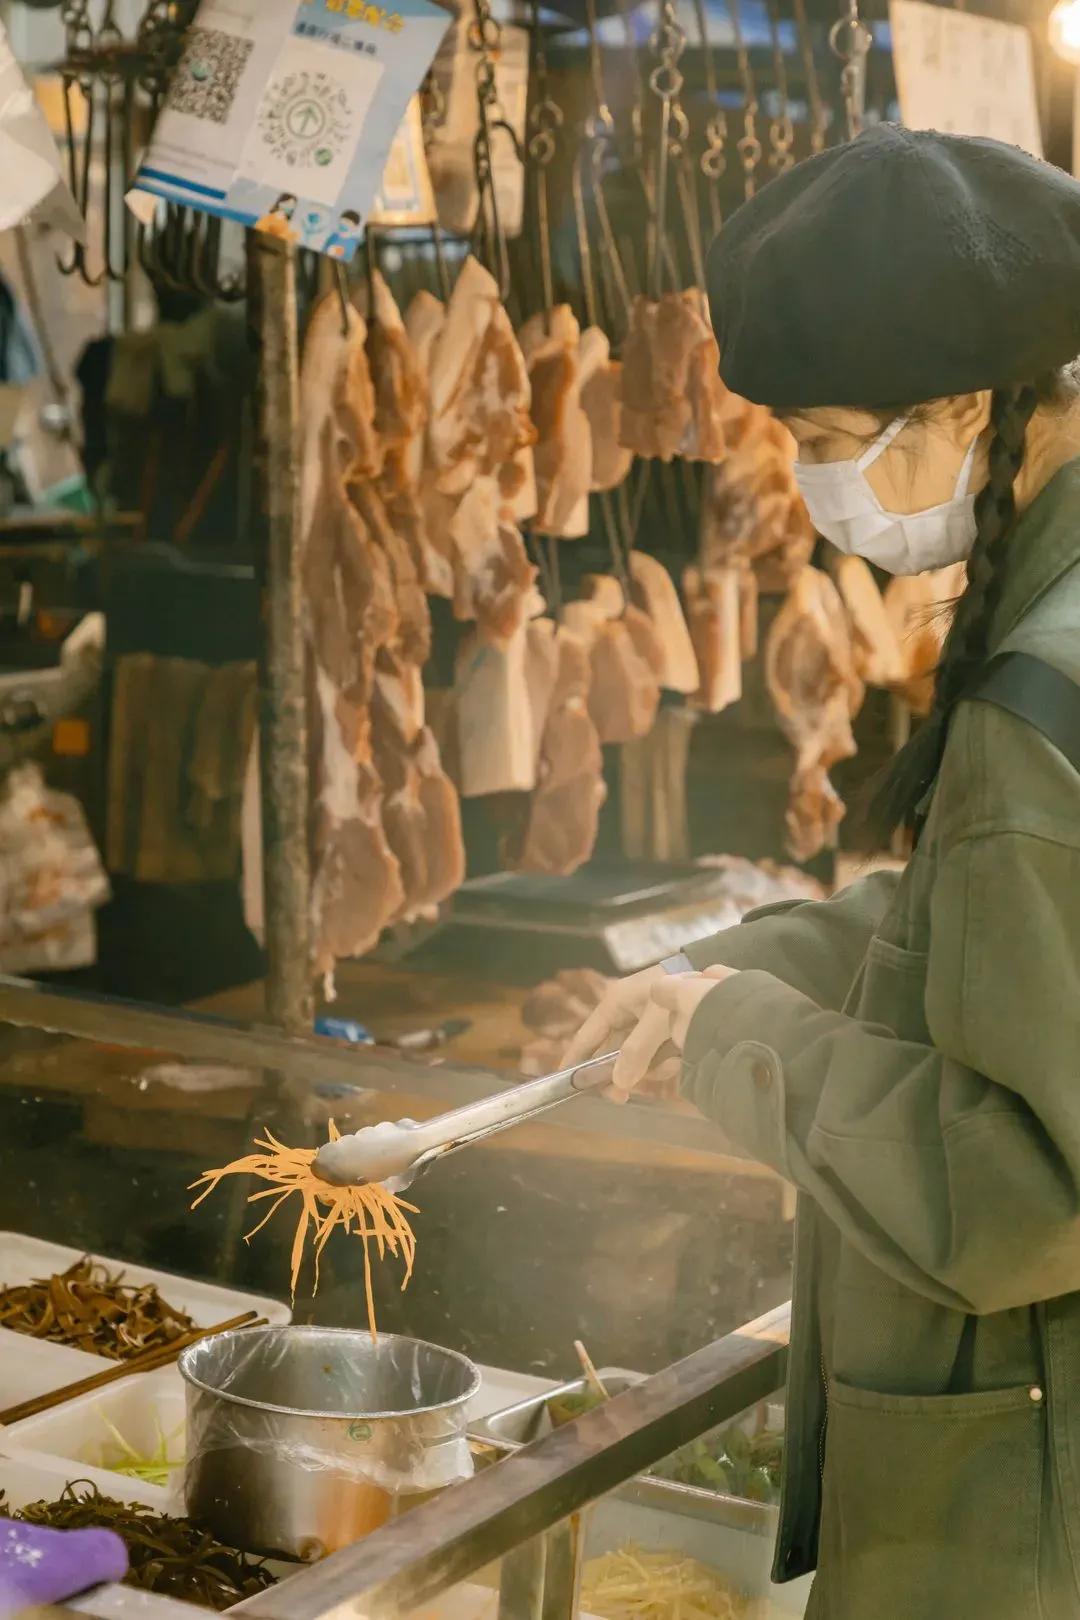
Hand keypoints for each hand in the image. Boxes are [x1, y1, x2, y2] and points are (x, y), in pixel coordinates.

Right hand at [561, 963, 737, 1102]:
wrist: (714, 976)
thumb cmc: (679, 992)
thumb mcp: (657, 1021)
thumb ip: (637, 1052)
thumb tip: (618, 1084)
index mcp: (615, 1004)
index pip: (586, 1037)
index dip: (574, 1061)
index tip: (565, 1085)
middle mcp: (625, 1014)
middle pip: (611, 1054)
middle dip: (621, 1073)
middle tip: (623, 1097)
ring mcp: (643, 1023)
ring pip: (635, 1058)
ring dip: (650, 1067)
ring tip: (671, 1062)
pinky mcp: (662, 1031)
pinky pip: (654, 1055)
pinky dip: (665, 1060)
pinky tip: (679, 1057)